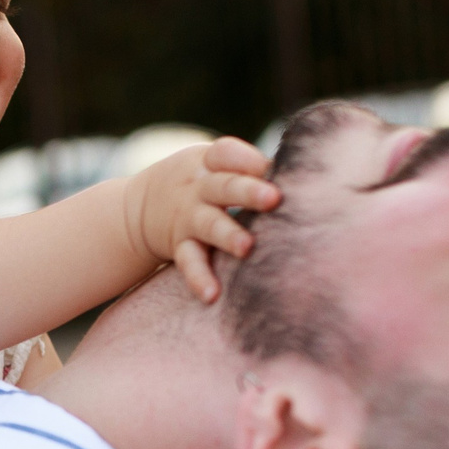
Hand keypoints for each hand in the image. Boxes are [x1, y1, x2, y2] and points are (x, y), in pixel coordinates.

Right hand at [117, 136, 278, 303]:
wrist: (139, 208)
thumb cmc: (202, 184)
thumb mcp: (215, 167)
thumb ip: (253, 171)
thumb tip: (310, 181)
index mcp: (211, 164)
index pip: (226, 154)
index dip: (247, 160)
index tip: (271, 167)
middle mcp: (200, 189)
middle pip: (224, 186)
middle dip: (247, 192)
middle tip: (273, 199)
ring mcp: (189, 219)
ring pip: (209, 225)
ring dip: (227, 235)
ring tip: (246, 248)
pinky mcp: (180, 247)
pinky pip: (189, 262)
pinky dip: (199, 278)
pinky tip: (212, 295)